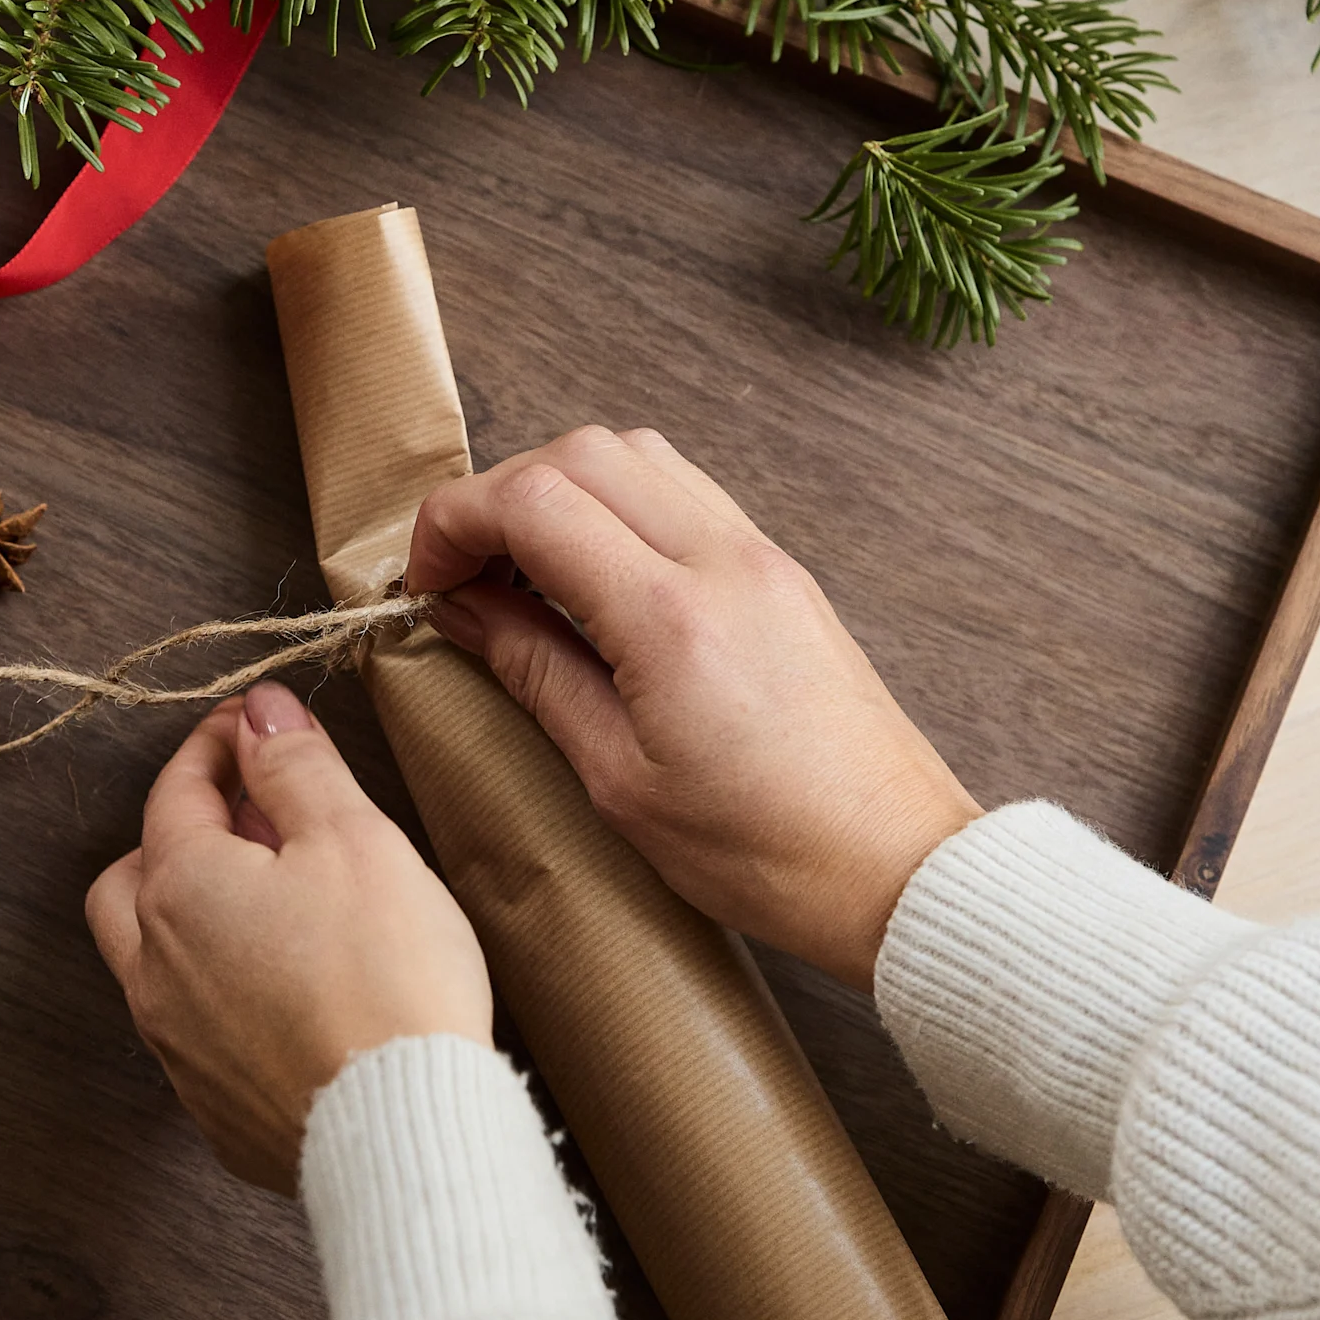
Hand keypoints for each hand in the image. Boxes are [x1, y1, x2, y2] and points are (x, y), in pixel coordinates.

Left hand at [86, 682, 491, 1192]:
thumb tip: (259, 711)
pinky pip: (193, 1032)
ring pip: (152, 960)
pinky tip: (284, 992)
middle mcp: (155, 967)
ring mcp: (177, 1047)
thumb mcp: (354, 840)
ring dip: (193, 919)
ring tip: (272, 905)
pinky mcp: (213, 1110)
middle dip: (178, 837)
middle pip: (132, 880)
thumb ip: (297, 768)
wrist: (402, 1132)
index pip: (178, 791)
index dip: (218, 745)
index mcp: (183, 887)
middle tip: (250, 822)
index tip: (252, 723)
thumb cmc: (386, 977)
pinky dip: (221, 993)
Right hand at [407, 427, 976, 989]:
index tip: (425, 580)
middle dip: (500, 494)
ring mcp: (762, 557)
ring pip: (639, 455)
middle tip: (463, 572)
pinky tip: (594, 578)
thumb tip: (462, 610)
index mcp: (671, 617)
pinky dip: (621, 506)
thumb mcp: (618, 781)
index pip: (535, 500)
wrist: (894, 867)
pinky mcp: (783, 572)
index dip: (455, 524)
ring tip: (524, 573)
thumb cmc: (763, 850)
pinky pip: (686, 493)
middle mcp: (723, 561)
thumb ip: (535, 672)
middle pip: (583, 452)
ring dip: (563, 488)